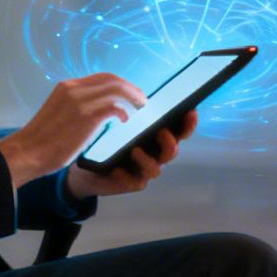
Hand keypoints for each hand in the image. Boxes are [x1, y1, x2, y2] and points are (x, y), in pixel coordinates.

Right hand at [0, 74, 145, 187]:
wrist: (26, 152)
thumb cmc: (40, 141)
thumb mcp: (58, 114)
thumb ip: (76, 108)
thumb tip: (97, 114)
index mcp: (66, 87)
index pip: (100, 77)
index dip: (119, 83)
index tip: (129, 93)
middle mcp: (74, 89)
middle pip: (112, 79)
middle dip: (130, 87)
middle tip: (141, 98)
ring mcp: (80, 101)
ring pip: (116, 89)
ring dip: (132, 97)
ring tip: (140, 107)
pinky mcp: (87, 116)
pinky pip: (114, 106)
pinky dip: (123, 111)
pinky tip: (124, 120)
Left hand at [67, 112, 195, 199]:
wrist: (87, 167)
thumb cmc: (108, 140)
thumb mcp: (119, 121)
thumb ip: (131, 109)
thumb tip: (138, 94)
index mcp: (157, 137)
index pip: (180, 130)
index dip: (188, 123)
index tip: (190, 112)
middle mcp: (155, 154)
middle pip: (172, 151)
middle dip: (170, 142)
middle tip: (161, 132)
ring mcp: (144, 170)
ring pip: (157, 169)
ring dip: (148, 160)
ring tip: (134, 151)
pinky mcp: (131, 183)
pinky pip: (136, 183)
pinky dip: (127, 176)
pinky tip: (117, 169)